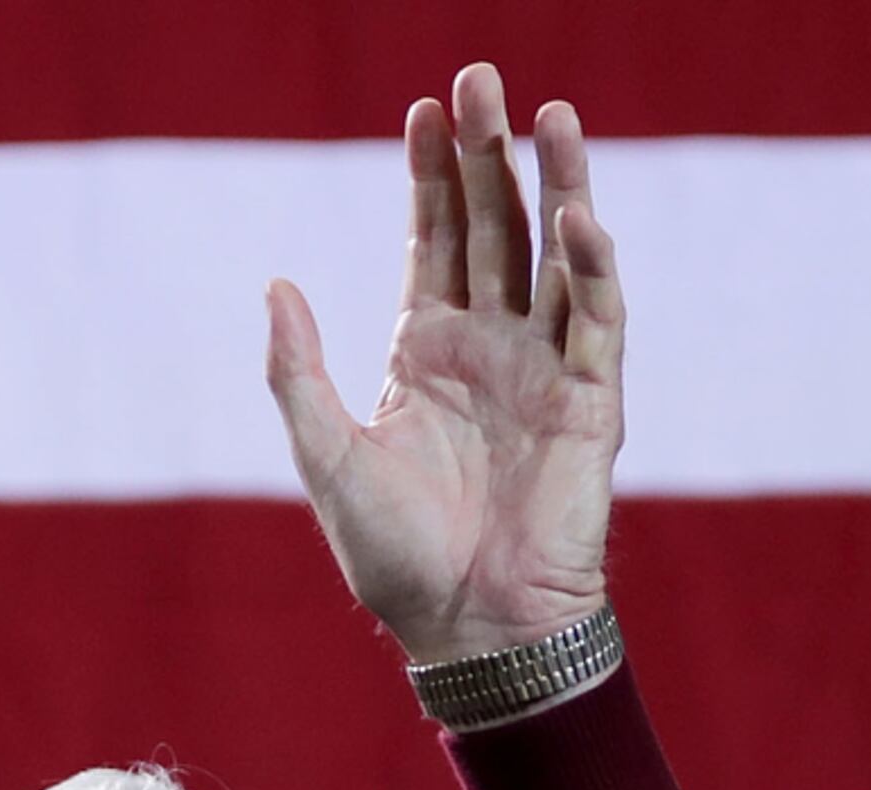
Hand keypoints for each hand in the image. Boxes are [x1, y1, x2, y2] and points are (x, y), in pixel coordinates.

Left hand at [265, 65, 623, 665]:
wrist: (467, 631)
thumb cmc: (394, 558)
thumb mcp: (326, 456)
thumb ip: (297, 372)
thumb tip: (273, 283)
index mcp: (427, 352)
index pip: (436, 239)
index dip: (433, 174)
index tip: (426, 108)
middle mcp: (490, 347)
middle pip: (494, 226)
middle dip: (489, 153)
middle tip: (482, 77)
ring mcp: (544, 369)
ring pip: (555, 256)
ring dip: (555, 184)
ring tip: (549, 112)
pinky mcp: (591, 404)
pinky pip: (597, 320)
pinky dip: (592, 267)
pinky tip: (576, 216)